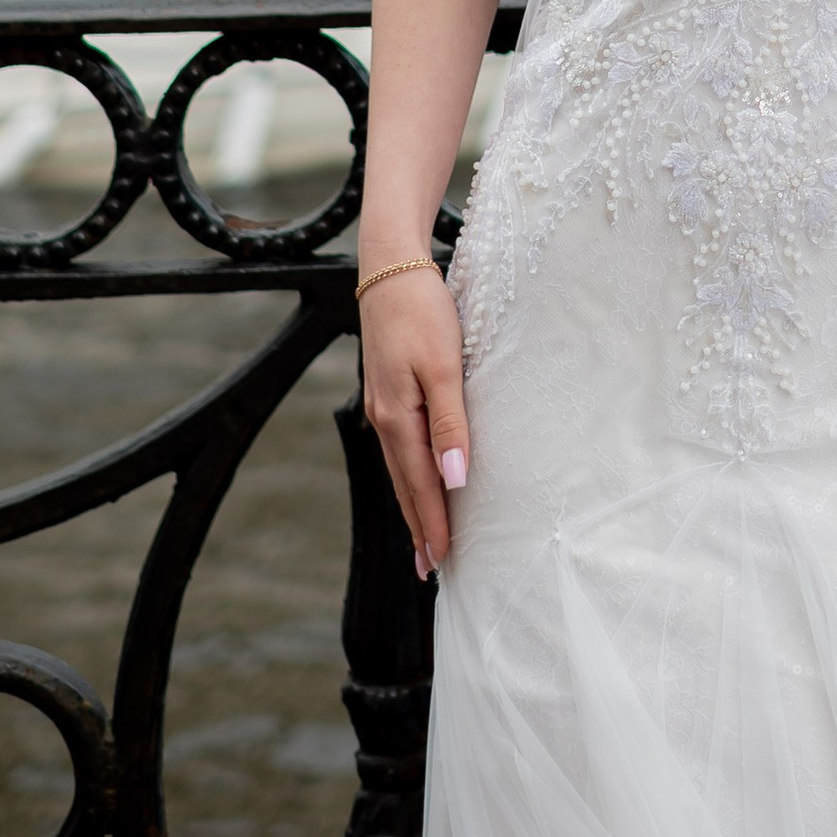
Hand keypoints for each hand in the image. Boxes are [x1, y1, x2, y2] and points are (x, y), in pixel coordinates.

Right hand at [359, 264, 469, 575]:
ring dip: (413, 505)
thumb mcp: (443, 365)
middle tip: (431, 569)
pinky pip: (399, 448)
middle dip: (419, 527)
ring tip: (424, 539)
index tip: (443, 562)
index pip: (419, 485)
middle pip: (404, 485)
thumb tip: (454, 477)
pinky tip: (416, 480)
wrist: (390, 267)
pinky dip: (408, 475)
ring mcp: (382, 406)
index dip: (433, 524)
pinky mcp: (387, 391)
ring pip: (399, 468)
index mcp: (398, 418)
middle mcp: (384, 418)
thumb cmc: (423, 311)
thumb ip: (450, 423)